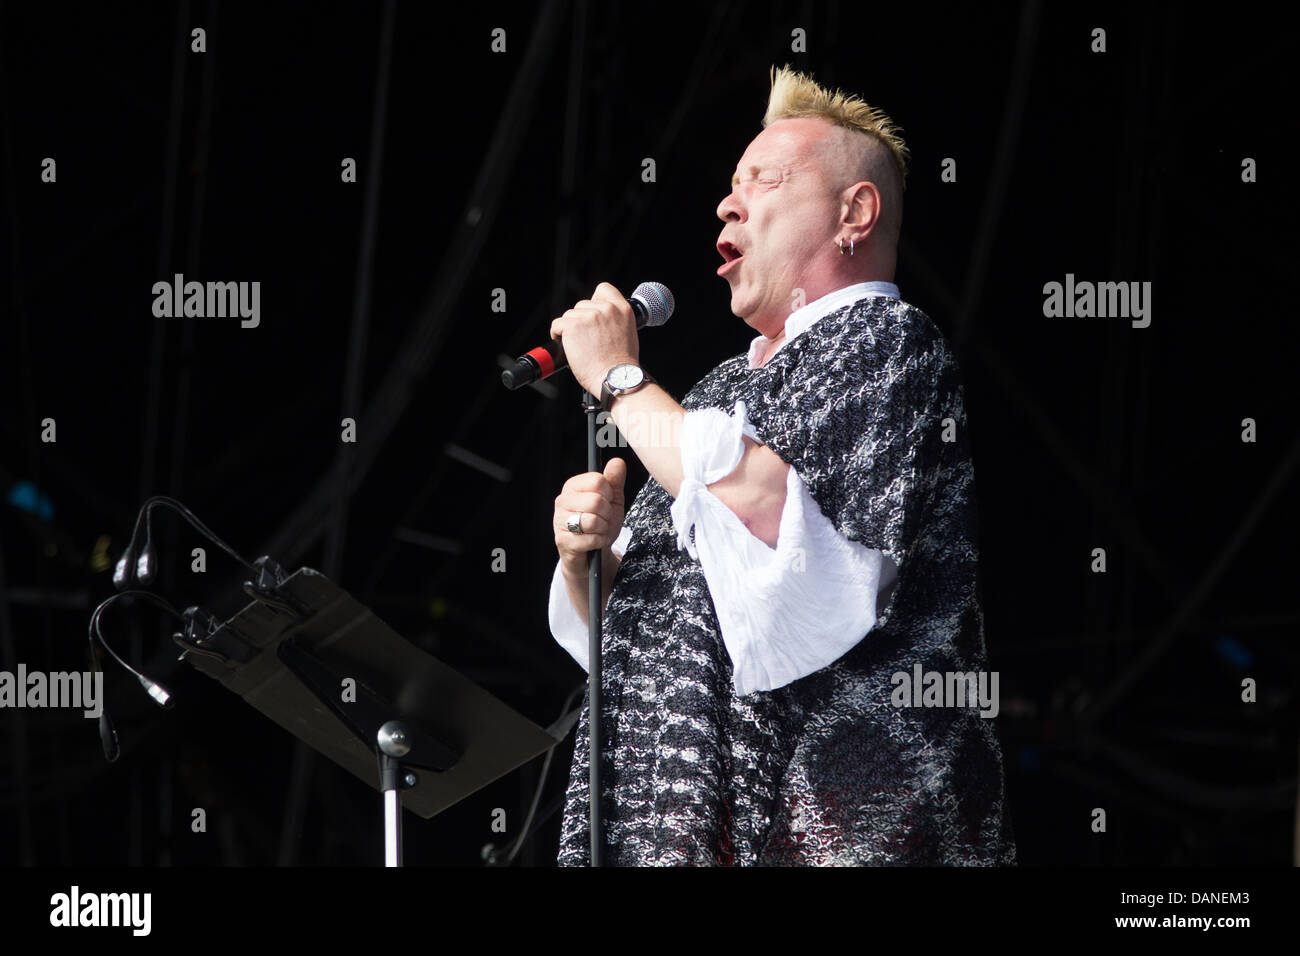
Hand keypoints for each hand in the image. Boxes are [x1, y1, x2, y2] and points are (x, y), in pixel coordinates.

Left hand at [549, 282, 638, 395]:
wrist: (615, 378)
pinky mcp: (573, 326)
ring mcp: (589, 316)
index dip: (594, 300)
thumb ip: (615, 320)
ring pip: (569, 315)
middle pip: (582, 305)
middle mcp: (606, 309)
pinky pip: (557, 324)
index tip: (591, 313)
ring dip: (570, 329)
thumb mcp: (628, 332)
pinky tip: (566, 345)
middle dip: (580, 320)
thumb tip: (599, 318)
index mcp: (622, 309)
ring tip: (579, 346)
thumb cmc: (620, 364)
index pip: (603, 289)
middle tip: (585, 339)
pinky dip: (557, 334)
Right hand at [553, 457, 627, 574]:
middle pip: (596, 501)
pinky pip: (590, 538)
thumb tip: (618, 461)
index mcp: (572, 486)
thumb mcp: (612, 500)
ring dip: (604, 529)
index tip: (607, 501)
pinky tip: (595, 541)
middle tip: (604, 519)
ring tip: (599, 530)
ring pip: (593, 520)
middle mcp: (562, 501)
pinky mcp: (562, 540)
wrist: (592, 552)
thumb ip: (614, 481)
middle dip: (607, 514)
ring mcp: (559, 521)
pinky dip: (599, 541)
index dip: (609, 493)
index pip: (598, 480)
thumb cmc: (601, 522)